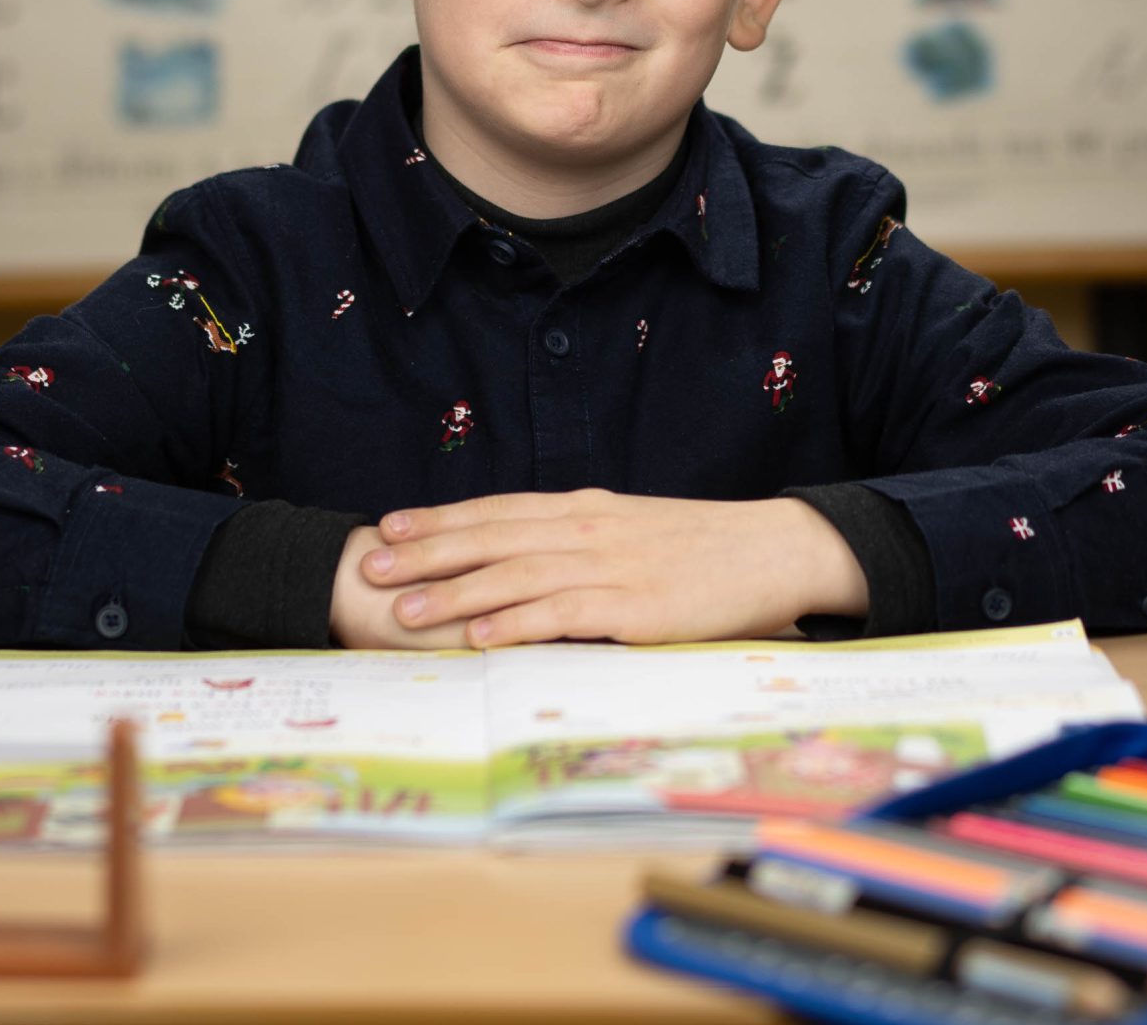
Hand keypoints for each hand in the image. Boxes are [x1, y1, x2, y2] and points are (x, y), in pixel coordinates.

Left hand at [353, 490, 870, 648]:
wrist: (775, 550)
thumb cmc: (705, 549)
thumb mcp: (635, 531)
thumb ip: (583, 541)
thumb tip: (531, 560)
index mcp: (587, 508)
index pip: (499, 509)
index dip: (441, 518)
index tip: (390, 525)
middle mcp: (590, 529)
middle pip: (492, 537)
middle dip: (426, 552)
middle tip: (371, 565)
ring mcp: (612, 567)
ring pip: (517, 575)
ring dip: (455, 594)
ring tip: (404, 610)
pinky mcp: (637, 607)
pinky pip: (565, 614)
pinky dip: (518, 624)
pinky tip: (480, 637)